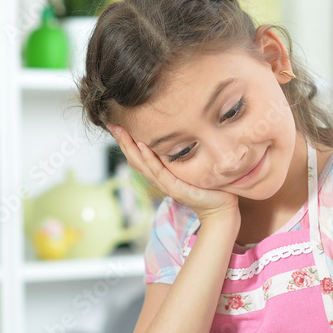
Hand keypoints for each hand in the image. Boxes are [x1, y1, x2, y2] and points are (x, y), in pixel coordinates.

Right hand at [108, 124, 238, 224]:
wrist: (222, 208)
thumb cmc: (209, 186)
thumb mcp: (191, 166)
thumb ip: (182, 154)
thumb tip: (182, 131)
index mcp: (161, 174)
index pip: (138, 156)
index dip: (125, 141)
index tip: (116, 124)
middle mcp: (159, 179)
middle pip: (134, 158)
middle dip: (122, 141)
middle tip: (111, 123)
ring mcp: (166, 184)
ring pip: (142, 164)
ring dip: (130, 147)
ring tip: (121, 131)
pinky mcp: (176, 189)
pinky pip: (159, 172)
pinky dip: (149, 159)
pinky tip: (142, 145)